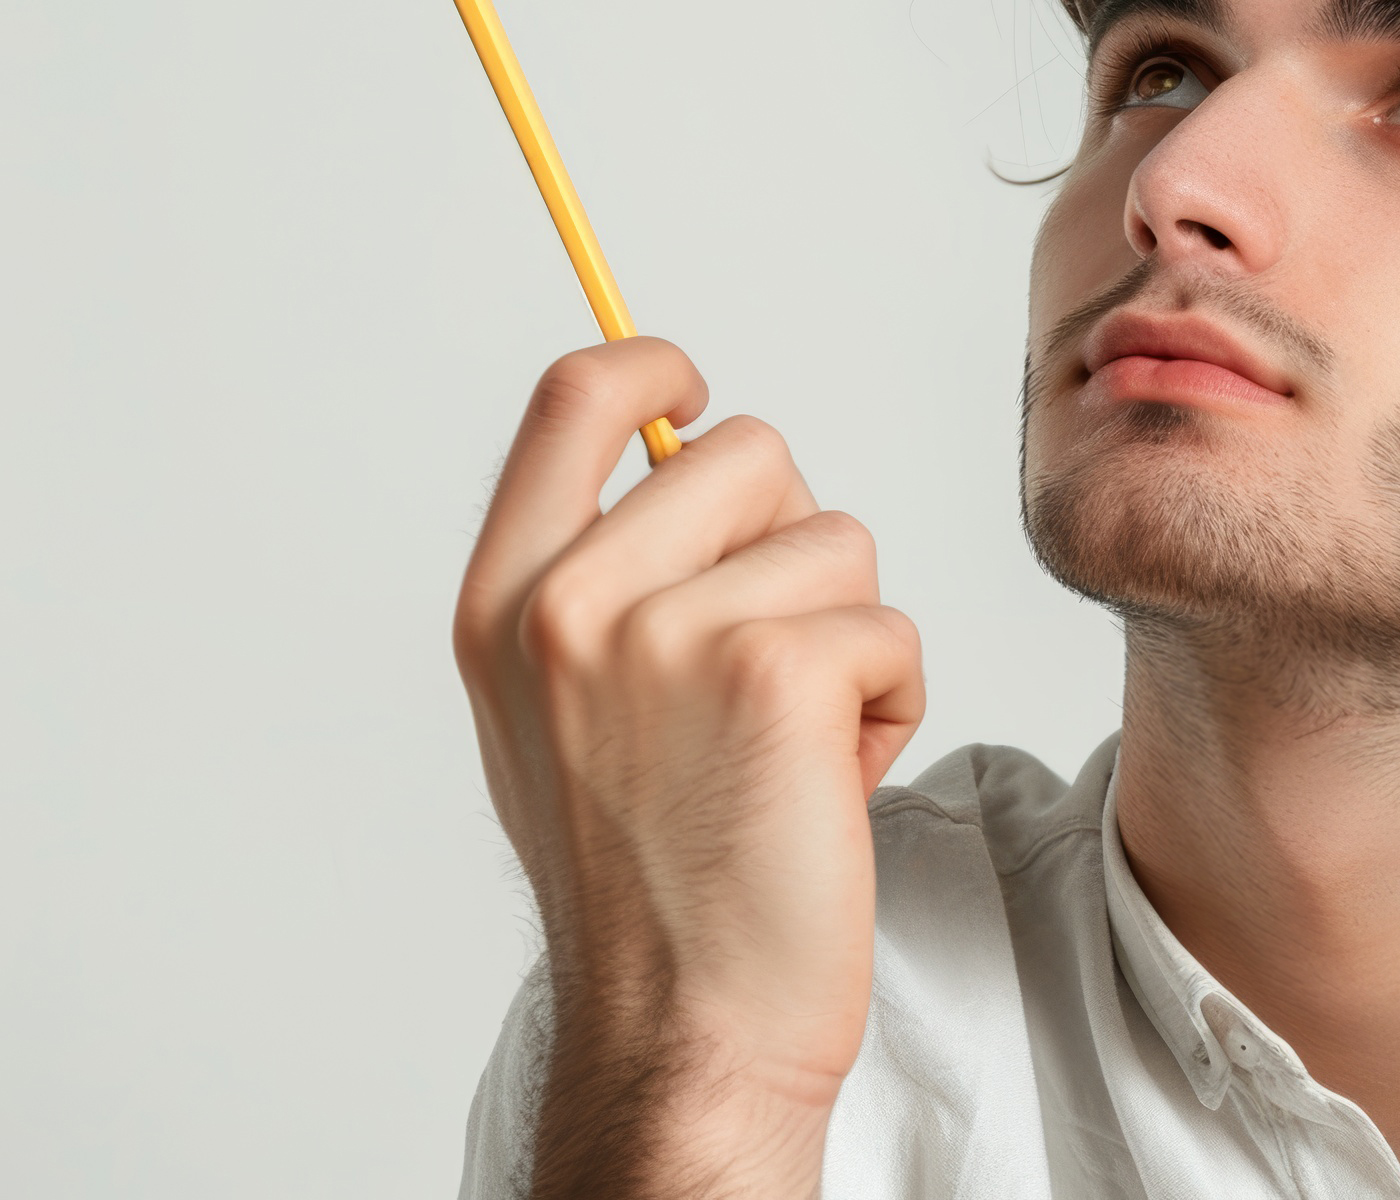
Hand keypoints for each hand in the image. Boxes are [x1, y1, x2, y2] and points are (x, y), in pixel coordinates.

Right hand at [453, 339, 922, 1198]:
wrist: (686, 1035)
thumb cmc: (654, 885)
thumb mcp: (569, 717)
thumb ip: (607, 584)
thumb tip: (688, 450)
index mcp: (504, 605)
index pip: (572, 398)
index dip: (651, 368)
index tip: (692, 384)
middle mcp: (566, 606)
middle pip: (746, 449)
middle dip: (793, 544)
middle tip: (767, 675)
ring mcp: (665, 634)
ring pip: (836, 536)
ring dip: (849, 636)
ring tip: (793, 750)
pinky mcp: (775, 671)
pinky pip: (890, 622)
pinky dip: (891, 700)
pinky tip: (831, 786)